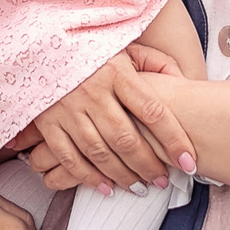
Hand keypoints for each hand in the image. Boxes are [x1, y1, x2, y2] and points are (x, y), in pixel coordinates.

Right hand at [25, 53, 195, 194]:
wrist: (40, 42)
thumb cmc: (90, 47)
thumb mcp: (125, 46)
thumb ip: (155, 62)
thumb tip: (181, 81)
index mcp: (117, 72)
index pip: (153, 111)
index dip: (174, 139)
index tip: (189, 161)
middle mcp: (93, 92)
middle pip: (126, 138)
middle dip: (148, 165)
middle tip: (163, 181)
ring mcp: (67, 108)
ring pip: (99, 152)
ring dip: (123, 175)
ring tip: (140, 187)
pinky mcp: (47, 122)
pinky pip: (69, 156)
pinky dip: (88, 176)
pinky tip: (106, 186)